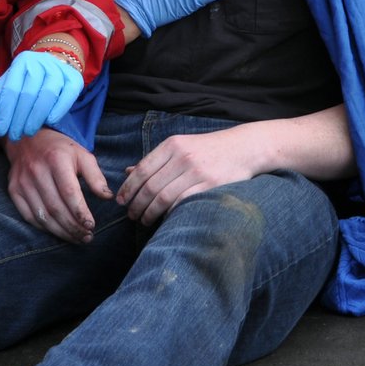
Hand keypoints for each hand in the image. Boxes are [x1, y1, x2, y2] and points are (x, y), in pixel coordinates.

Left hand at [0, 50, 83, 140]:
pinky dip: (58, 110)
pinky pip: (67, 96)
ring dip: (36, 117)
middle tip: (15, 136)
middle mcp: (41, 62)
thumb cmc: (28, 79)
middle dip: (20, 119)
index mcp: (22, 61)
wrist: (54, 64)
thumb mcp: (10, 81)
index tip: (1, 130)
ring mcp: (59, 69)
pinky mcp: (74, 78)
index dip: (5, 112)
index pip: (11, 89)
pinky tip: (49, 122)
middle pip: (28, 93)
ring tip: (28, 132)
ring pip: (48, 95)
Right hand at [5, 129, 110, 241]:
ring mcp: (22, 182)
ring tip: (76, 238)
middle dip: (73, 226)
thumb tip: (108, 197)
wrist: (27, 139)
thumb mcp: (82, 155)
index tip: (91, 225)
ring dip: (60, 231)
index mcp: (56, 159)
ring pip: (42, 215)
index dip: (80, 211)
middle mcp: (37, 171)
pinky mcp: (14, 190)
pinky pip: (29, 216)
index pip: (69, 192)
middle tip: (87, 236)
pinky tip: (58, 231)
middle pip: (56, 207)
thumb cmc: (60, 149)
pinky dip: (44, 227)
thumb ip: (95, 176)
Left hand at [115, 128, 262, 224]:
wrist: (244, 148)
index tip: (120, 201)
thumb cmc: (208, 149)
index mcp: (173, 145)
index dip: (128, 188)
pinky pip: (182, 203)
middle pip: (150, 186)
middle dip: (136, 204)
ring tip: (143, 220)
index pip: (142, 170)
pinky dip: (169, 213)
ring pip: (164, 198)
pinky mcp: (210, 185)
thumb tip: (128, 172)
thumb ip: (156, 160)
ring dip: (149, 213)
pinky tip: (164, 218)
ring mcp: (197, 171)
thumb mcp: (181, 146)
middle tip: (131, 215)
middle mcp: (183, 156)